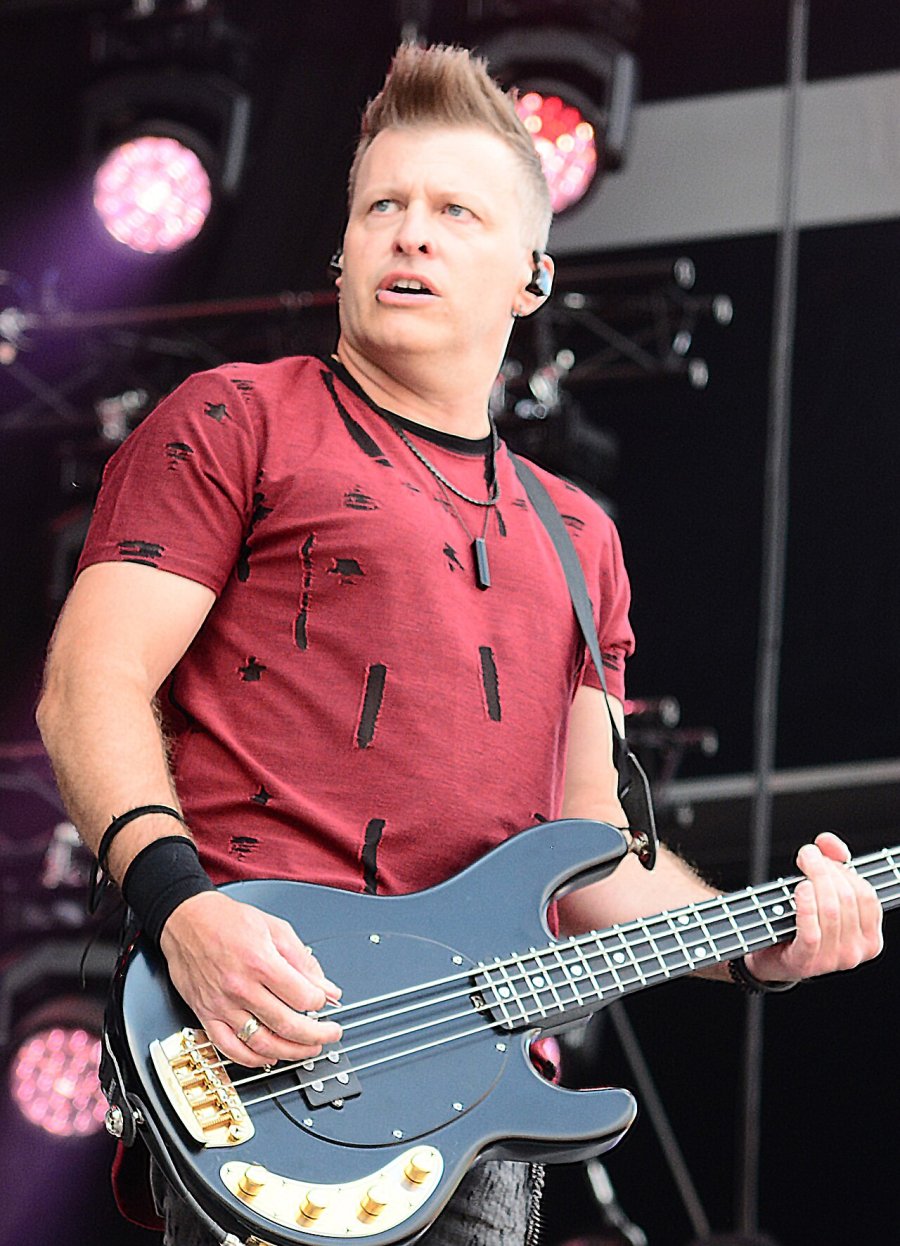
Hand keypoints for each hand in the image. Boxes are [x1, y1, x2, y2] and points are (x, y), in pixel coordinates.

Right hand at [159, 890, 341, 1067]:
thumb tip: (327, 987)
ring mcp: (222, 1005)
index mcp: (260, 961)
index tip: (326, 1000)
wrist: (186, 920)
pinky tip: (270, 1056)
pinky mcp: (206, 1015)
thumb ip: (303, 960)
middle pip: (287, 1024)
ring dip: (291, 1051)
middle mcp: (240, 987)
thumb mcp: (275, 928)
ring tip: (307, 1048)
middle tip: (330, 1034)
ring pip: (262, 1043)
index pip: (302, 997)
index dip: (321, 1002)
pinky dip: (252, 1059)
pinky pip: (229, 1048)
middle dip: (316, 1034)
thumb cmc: (228, 920)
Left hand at [746, 832, 882, 983]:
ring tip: (803, 865)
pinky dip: (806, 906)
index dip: (845, 870)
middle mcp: (856, 952)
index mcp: (870, 938)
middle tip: (807, 855)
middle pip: (848, 899)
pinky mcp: (807, 962)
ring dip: (816, 880)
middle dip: (826, 869)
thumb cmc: (800, 924)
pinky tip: (801, 889)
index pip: (867, 896)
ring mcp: (833, 960)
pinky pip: (812, 931)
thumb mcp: (823, 893)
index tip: (824, 855)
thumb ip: (831, 861)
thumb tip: (828, 842)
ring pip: (831, 911)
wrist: (771, 957)